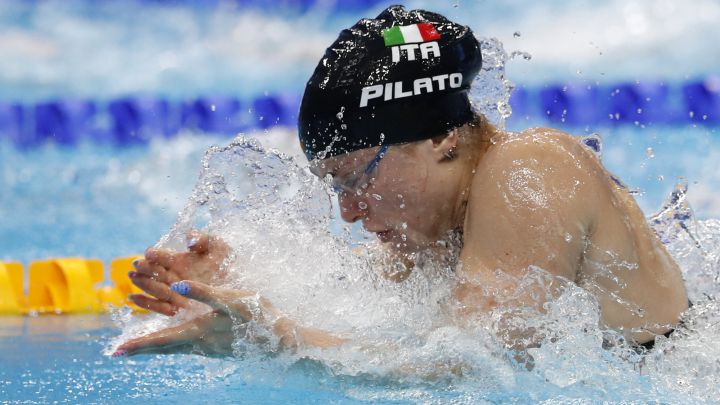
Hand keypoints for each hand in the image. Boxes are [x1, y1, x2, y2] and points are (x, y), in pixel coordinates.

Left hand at [113, 280, 284, 356]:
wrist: (282, 340)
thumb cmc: (258, 316)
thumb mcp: (232, 299)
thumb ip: (204, 292)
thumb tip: (177, 286)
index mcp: (199, 333)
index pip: (161, 340)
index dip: (138, 344)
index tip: (116, 351)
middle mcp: (200, 345)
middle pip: (164, 348)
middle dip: (141, 348)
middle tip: (119, 352)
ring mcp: (209, 349)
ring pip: (175, 348)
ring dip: (155, 344)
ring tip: (139, 345)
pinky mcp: (217, 347)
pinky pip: (187, 346)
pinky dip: (172, 342)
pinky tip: (175, 339)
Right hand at [129, 231, 230, 315]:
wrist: (236, 284)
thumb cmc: (225, 262)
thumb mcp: (218, 247)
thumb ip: (204, 239)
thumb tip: (189, 238)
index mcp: (177, 260)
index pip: (161, 256)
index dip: (155, 254)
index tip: (150, 253)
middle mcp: (171, 275)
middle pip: (152, 272)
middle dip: (144, 268)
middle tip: (137, 266)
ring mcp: (171, 292)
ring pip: (151, 288)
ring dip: (142, 283)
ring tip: (135, 279)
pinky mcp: (174, 307)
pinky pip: (156, 307)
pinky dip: (146, 303)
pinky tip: (135, 298)